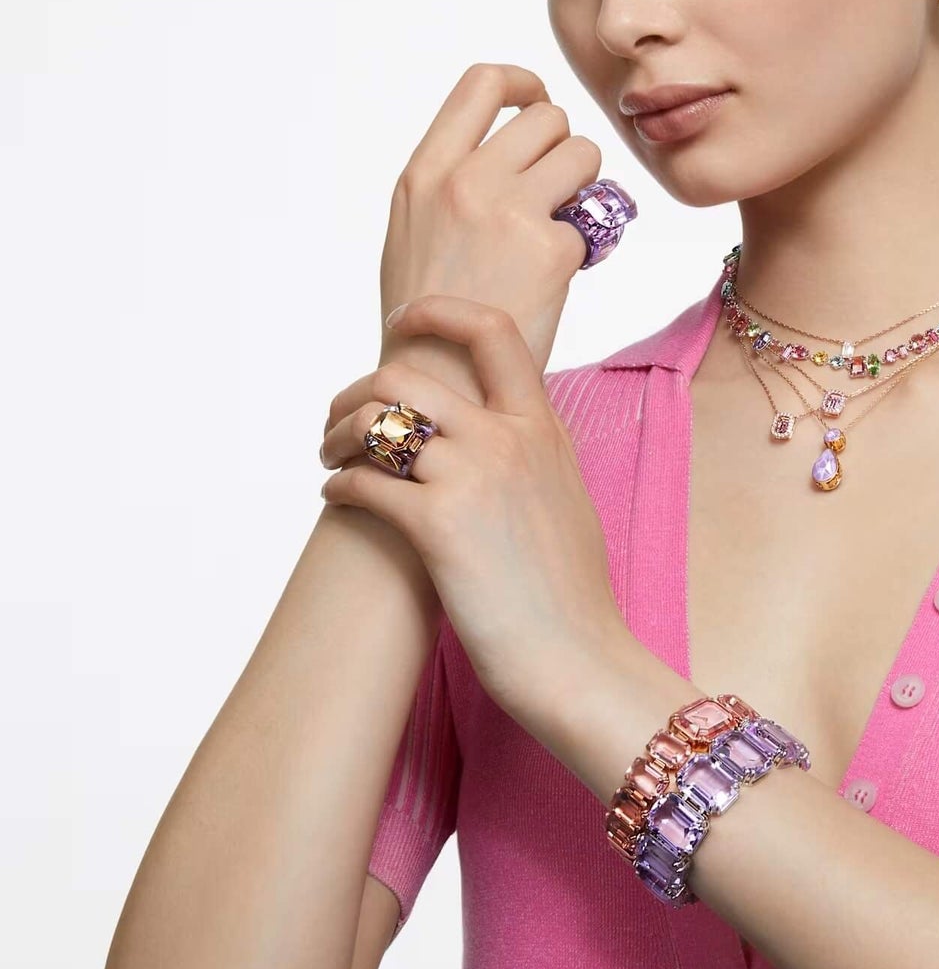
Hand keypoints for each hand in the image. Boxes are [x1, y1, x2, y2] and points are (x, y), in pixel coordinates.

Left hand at [317, 293, 633, 723]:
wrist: (579, 656)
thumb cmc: (572, 594)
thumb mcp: (565, 497)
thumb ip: (532, 455)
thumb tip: (500, 439)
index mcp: (543, 427)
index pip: (493, 331)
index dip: (439, 311)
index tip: (403, 322)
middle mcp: (508, 439)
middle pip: (406, 373)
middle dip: (356, 390)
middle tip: (340, 420)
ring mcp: (473, 479)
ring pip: (377, 421)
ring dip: (337, 435)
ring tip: (330, 460)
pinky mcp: (438, 527)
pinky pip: (363, 483)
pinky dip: (338, 485)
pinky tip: (336, 499)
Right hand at [379, 63, 603, 398]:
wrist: (440, 384)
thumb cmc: (428, 318)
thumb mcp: (415, 231)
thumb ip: (452, 182)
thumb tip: (506, 147)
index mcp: (425, 172)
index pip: (483, 83)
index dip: (523, 84)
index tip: (537, 102)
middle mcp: (466, 181)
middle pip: (548, 117)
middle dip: (563, 146)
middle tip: (557, 189)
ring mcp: (509, 212)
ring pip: (585, 154)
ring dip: (586, 186)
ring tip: (561, 226)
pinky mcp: (552, 250)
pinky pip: (594, 223)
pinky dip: (585, 247)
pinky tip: (557, 277)